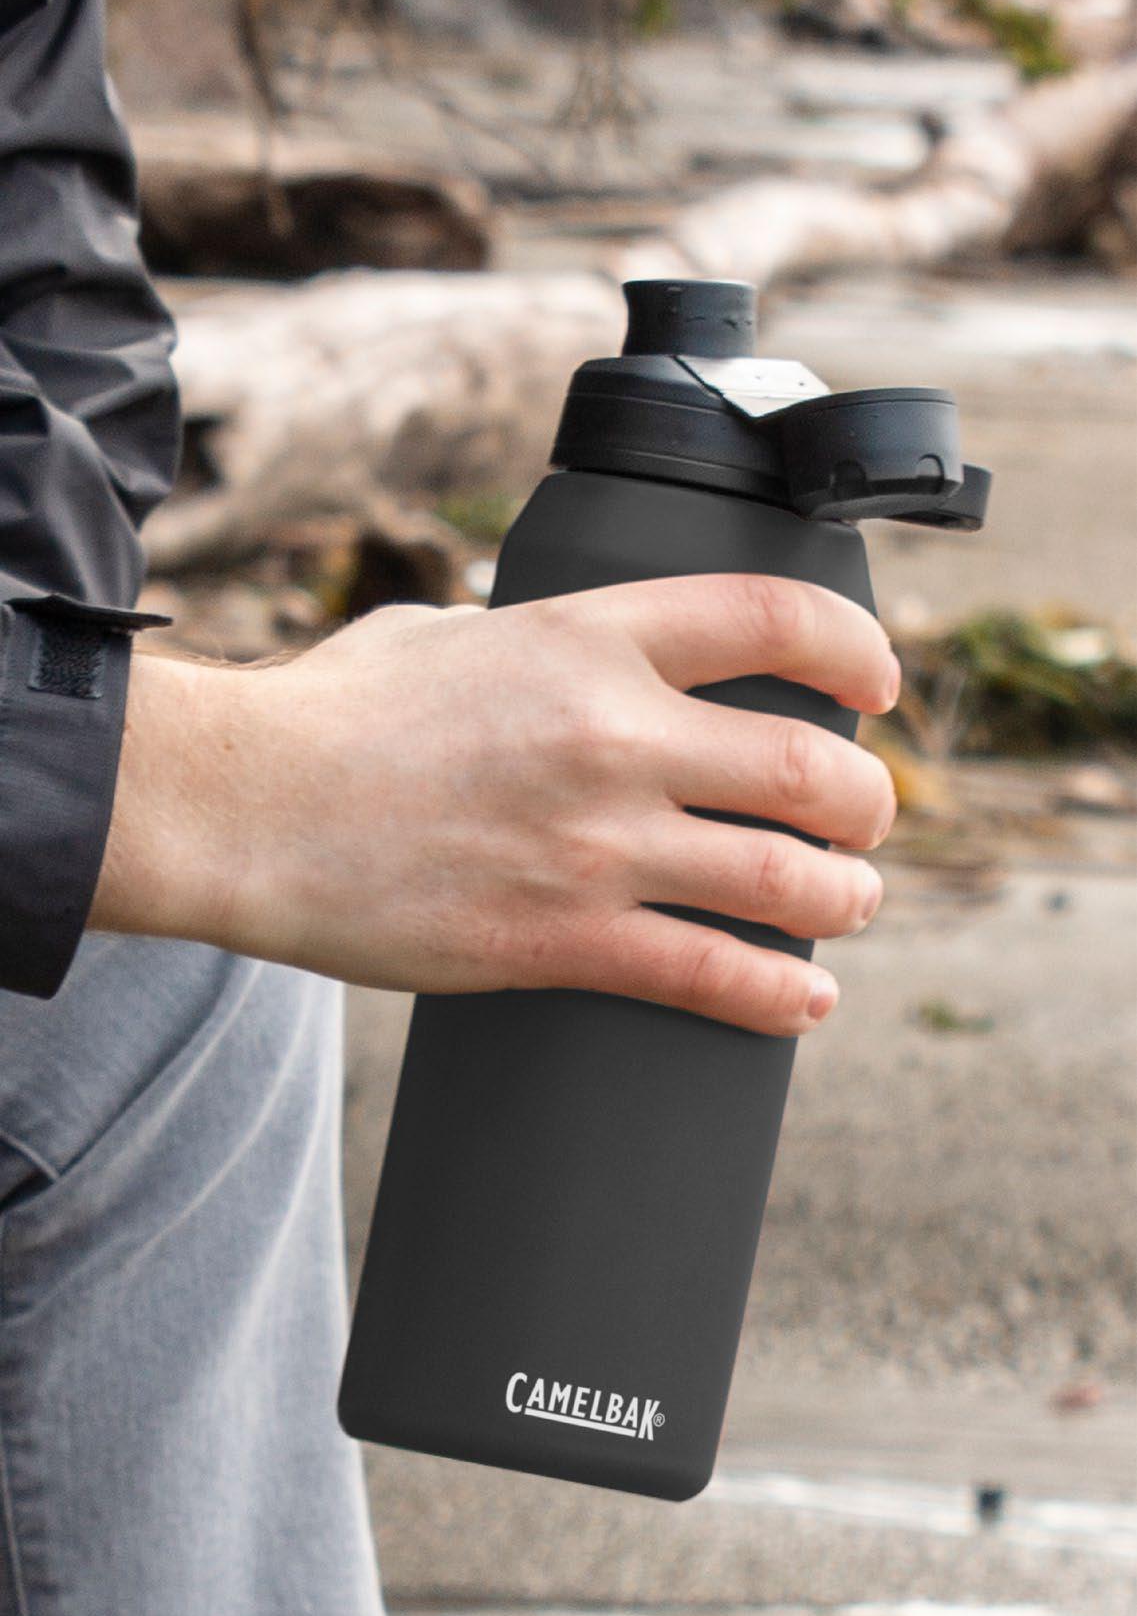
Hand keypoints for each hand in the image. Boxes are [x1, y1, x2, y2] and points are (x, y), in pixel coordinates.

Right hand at [91, 576, 897, 1034]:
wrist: (243, 809)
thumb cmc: (328, 714)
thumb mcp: (440, 633)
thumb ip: (525, 637)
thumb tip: (550, 647)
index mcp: (588, 638)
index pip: (770, 617)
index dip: (854, 646)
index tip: (878, 682)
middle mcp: (612, 735)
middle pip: (810, 768)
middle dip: (868, 803)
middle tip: (868, 820)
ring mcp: (593, 843)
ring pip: (784, 881)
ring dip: (844, 898)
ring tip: (850, 903)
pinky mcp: (559, 940)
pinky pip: (709, 974)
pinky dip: (777, 994)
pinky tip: (802, 998)